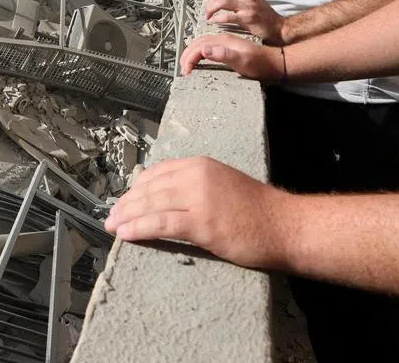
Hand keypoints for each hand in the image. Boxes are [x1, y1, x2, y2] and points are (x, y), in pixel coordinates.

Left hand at [104, 156, 292, 270]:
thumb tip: (163, 197)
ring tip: (112, 226)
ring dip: (126, 216)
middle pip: (149, 188)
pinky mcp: (202, 222)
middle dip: (126, 203)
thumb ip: (193, 185)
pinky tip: (126, 234)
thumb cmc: (257, 210)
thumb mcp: (221, 184)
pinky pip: (160, 224)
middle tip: (111, 216)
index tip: (124, 201)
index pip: (156, 174)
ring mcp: (198, 198)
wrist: (286, 225)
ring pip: (151, 205)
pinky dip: (139, 228)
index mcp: (199, 164)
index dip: (136, 188)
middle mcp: (195, 175)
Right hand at [180, 34, 283, 79]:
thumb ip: (224, 55)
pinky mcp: (228, 47)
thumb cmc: (261, 65)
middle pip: (198, 43)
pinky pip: (208, 47)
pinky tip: (200, 59)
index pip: (199, 47)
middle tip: (182, 69)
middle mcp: (223, 39)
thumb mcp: (243, 62)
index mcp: (224, 41)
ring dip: (192, 53)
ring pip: (202, 44)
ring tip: (187, 65)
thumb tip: (205, 51)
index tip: (186, 72)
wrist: (276, 63)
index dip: (189, 58)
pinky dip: (199, 52)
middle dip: (187, 55)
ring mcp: (226, 43)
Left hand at [206, 0, 285, 43]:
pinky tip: (214, 21)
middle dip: (209, 4)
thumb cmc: (264, 17)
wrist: (279, 27)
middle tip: (206, 12)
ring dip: (211, 10)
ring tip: (208, 16)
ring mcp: (248, 6)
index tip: (209, 5)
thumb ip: (237, 0)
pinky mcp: (248, 18)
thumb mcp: (251, 3)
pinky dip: (218, 19)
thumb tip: (219, 2)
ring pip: (222, 2)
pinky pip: (228, 16)